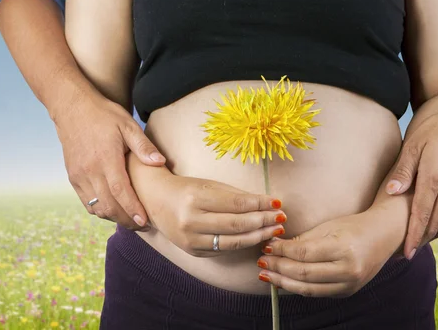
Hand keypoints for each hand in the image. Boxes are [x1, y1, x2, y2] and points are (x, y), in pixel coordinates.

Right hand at [54, 94, 165, 229]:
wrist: (72, 108)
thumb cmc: (104, 115)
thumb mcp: (128, 125)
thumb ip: (144, 146)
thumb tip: (161, 163)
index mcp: (105, 158)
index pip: (120, 191)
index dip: (132, 208)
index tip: (144, 220)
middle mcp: (89, 170)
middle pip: (108, 204)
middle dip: (125, 219)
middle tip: (142, 225)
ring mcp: (78, 175)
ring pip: (96, 207)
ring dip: (113, 217)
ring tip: (130, 220)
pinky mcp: (73, 177)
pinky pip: (86, 202)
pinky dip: (100, 210)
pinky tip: (114, 210)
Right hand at [144, 174, 286, 257]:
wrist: (156, 201)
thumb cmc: (188, 189)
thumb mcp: (210, 185)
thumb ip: (237, 195)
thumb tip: (268, 203)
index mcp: (196, 198)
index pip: (237, 204)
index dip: (260, 204)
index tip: (277, 203)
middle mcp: (191, 221)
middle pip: (237, 225)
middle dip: (263, 222)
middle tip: (281, 219)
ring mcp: (191, 239)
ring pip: (233, 242)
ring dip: (258, 236)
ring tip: (275, 230)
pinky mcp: (193, 251)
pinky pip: (224, 249)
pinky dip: (243, 244)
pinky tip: (256, 238)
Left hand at [255, 209, 403, 297]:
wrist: (384, 236)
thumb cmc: (355, 226)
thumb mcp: (329, 226)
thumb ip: (303, 239)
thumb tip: (276, 247)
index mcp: (344, 248)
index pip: (304, 254)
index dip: (282, 252)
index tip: (267, 247)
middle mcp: (348, 270)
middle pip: (304, 273)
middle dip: (278, 268)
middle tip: (262, 261)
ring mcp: (349, 284)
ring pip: (308, 289)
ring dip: (284, 282)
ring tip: (267, 275)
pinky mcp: (347, 292)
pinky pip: (317, 293)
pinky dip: (298, 287)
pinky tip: (284, 281)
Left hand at [385, 99, 437, 257]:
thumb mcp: (414, 144)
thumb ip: (403, 170)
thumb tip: (391, 192)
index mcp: (434, 179)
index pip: (421, 216)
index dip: (412, 237)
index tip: (405, 253)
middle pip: (434, 224)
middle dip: (420, 241)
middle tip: (406, 254)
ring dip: (431, 234)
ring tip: (417, 243)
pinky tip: (433, 225)